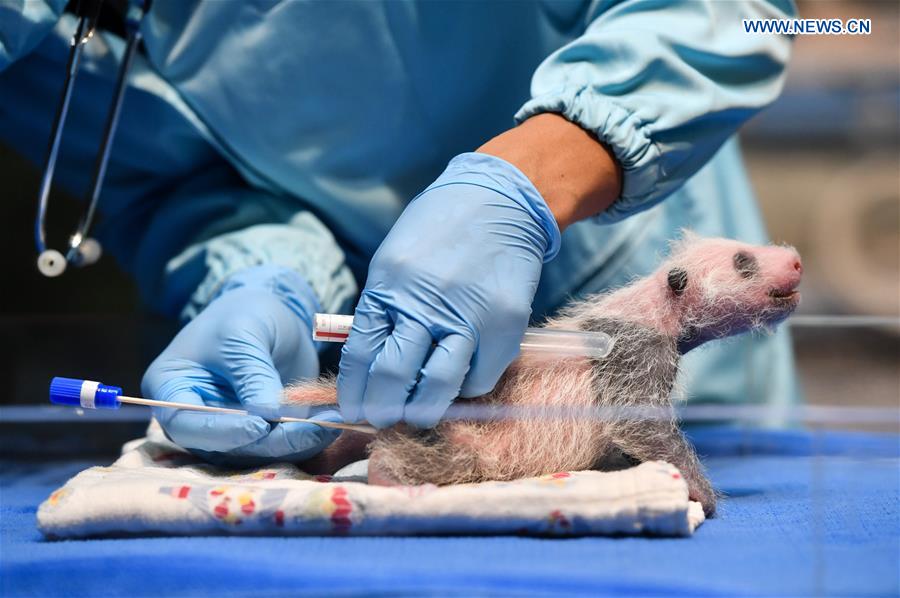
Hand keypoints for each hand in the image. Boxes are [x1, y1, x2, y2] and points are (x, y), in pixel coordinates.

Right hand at [142, 266, 339, 462]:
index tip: (259, 426)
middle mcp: (195, 417)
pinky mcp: (261, 434)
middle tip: (310, 427)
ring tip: (330, 422)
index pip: (186, 424)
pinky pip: (280, 446)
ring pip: (257, 453)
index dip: (222, 431)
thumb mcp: (244, 334)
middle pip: (225, 446)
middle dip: (270, 441)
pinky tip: (330, 423)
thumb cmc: (246, 313)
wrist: (274, 312)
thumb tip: (267, 416)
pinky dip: (306, 439)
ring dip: (295, 443)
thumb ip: (252, 374)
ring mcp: (228, 430)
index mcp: (172, 388)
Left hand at [338, 152, 560, 428]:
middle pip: (394, 378)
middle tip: (381, 418)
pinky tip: (457, 377)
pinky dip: (465, 387)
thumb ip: (382, 309)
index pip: (361, 355)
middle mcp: (425, 303)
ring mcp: (468, 317)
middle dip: (382, 410)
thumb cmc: (439, 230)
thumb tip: (369, 366)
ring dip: (422, 410)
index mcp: (388, 286)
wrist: (500, 201)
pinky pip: (480, 378)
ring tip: (416, 412)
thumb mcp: (394, 260)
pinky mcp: (505, 326)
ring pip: (439, 388)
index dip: (354, 391)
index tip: (353, 408)